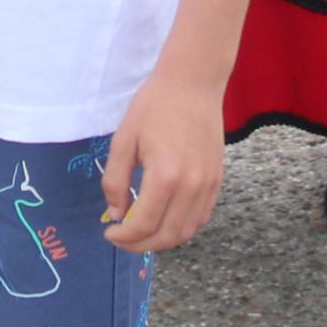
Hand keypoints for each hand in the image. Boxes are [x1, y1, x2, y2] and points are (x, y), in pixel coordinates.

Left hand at [98, 66, 228, 253]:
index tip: (109, 233)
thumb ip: (115, 181)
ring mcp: (209, 184)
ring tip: (142, 232)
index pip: (144, 225)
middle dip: (140, 245)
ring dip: (162, 240)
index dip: (123, 236)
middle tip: (122, 238)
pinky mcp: (217, 179)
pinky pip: (201, 217)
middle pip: (167, 236)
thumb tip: (116, 214)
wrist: (193, 82)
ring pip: (187, 231)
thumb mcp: (124, 139)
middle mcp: (192, 186)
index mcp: (166, 176)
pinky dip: (182, 227)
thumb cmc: (154, 105)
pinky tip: (165, 218)